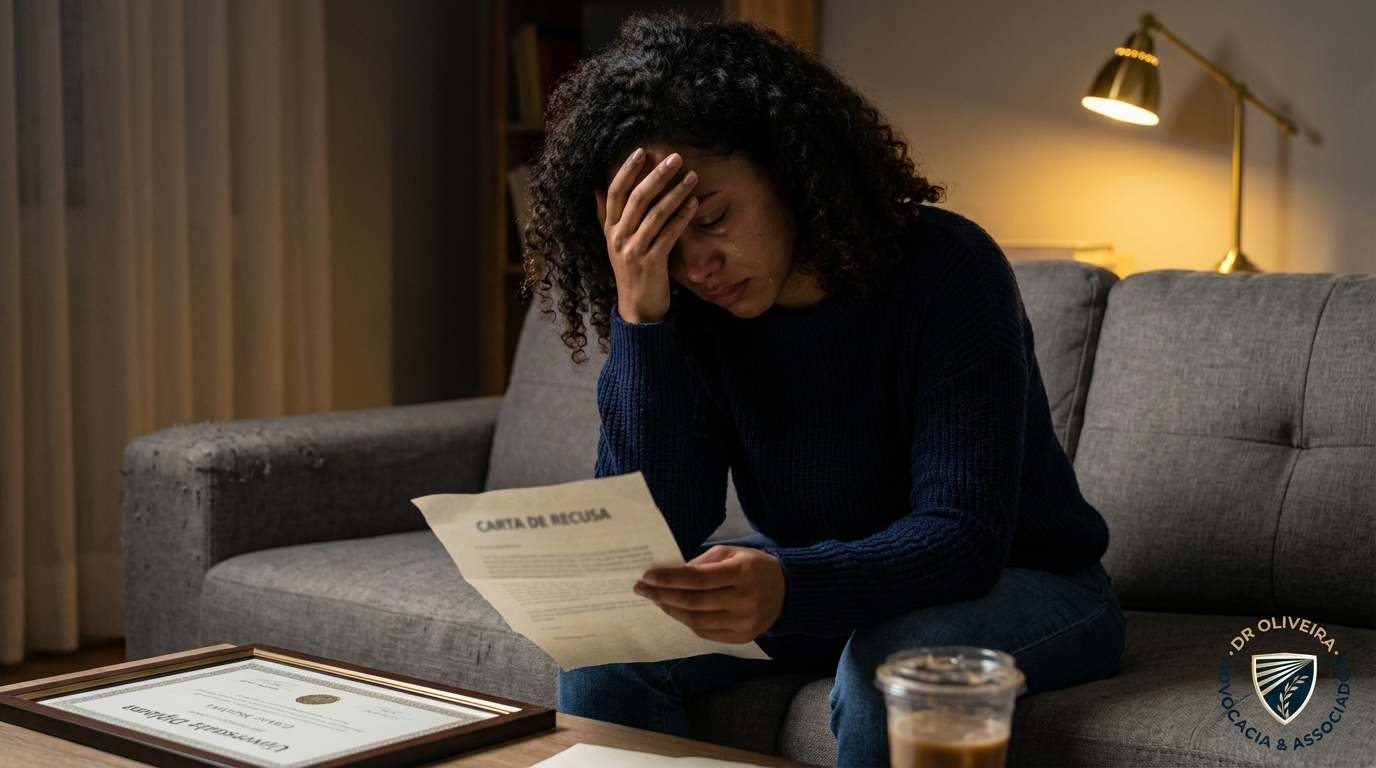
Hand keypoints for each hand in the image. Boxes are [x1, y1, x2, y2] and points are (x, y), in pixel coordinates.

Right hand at [594, 148, 698, 323]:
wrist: (637, 308)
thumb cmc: (630, 272)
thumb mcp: (614, 243)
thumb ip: (605, 217)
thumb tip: (597, 190)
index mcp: (610, 229)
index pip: (615, 192)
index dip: (627, 170)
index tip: (642, 151)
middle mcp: (619, 237)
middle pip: (637, 198)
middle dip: (657, 175)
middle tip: (676, 157)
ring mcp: (634, 250)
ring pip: (655, 214)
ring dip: (676, 193)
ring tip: (692, 177)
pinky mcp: (652, 262)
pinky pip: (668, 234)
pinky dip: (681, 217)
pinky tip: (694, 204)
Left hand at [633, 546, 784, 643]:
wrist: (788, 591)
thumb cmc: (754, 566)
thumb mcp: (731, 553)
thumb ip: (702, 563)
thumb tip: (671, 575)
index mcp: (741, 573)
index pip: (697, 579)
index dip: (669, 578)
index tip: (646, 576)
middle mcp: (744, 600)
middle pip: (693, 602)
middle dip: (662, 595)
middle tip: (641, 588)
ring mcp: (743, 623)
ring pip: (696, 621)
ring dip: (670, 610)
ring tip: (655, 599)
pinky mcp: (742, 638)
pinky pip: (705, 632)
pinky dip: (687, 621)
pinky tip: (676, 611)